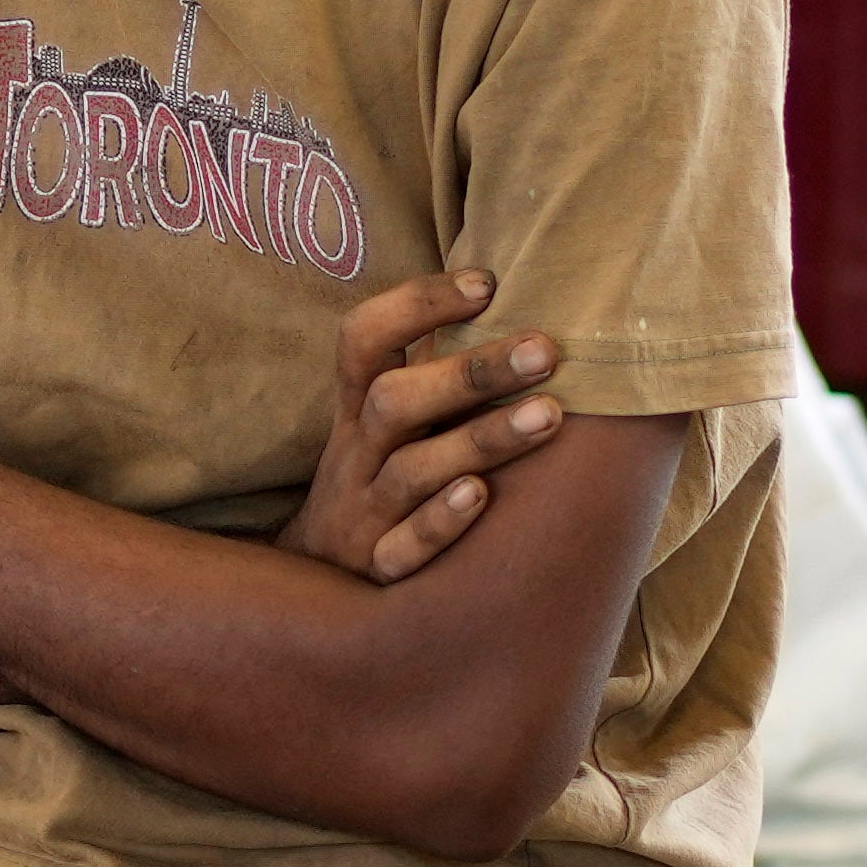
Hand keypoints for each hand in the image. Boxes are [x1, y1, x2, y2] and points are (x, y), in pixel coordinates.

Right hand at [277, 270, 562, 585]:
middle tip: (545, 350)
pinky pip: (401, 549)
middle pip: (395, 401)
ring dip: (479, 440)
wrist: (316, 582)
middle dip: (471, 373)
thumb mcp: (388, 423)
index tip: (487, 284)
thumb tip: (517, 298)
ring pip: (411, 472)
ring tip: (550, 416)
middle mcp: (357, 455)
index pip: (365, 339)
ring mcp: (364, 514)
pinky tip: (481, 496)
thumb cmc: (381, 479)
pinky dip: (440, 523)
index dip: (416, 305)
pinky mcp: (378, 571)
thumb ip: (434, 373)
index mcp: (357, 408)